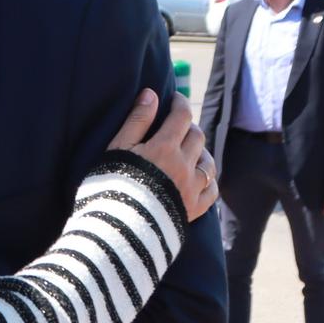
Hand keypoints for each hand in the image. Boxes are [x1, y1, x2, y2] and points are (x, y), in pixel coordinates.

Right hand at [108, 91, 218, 220]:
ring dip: (201, 152)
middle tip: (177, 125)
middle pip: (197, 137)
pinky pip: (212, 190)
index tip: (174, 98)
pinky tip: (201, 178)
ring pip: (208, 162)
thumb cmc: (111, 185)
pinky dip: (209, 180)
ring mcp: (192, 188)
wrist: (118, 228)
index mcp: (165, 147)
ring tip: (190, 151)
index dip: (179, 103)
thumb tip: (151, 94)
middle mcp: (184, 165)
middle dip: (188, 126)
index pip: (181, 116)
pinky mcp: (194, 210)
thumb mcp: (118, 149)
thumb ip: (136, 121)